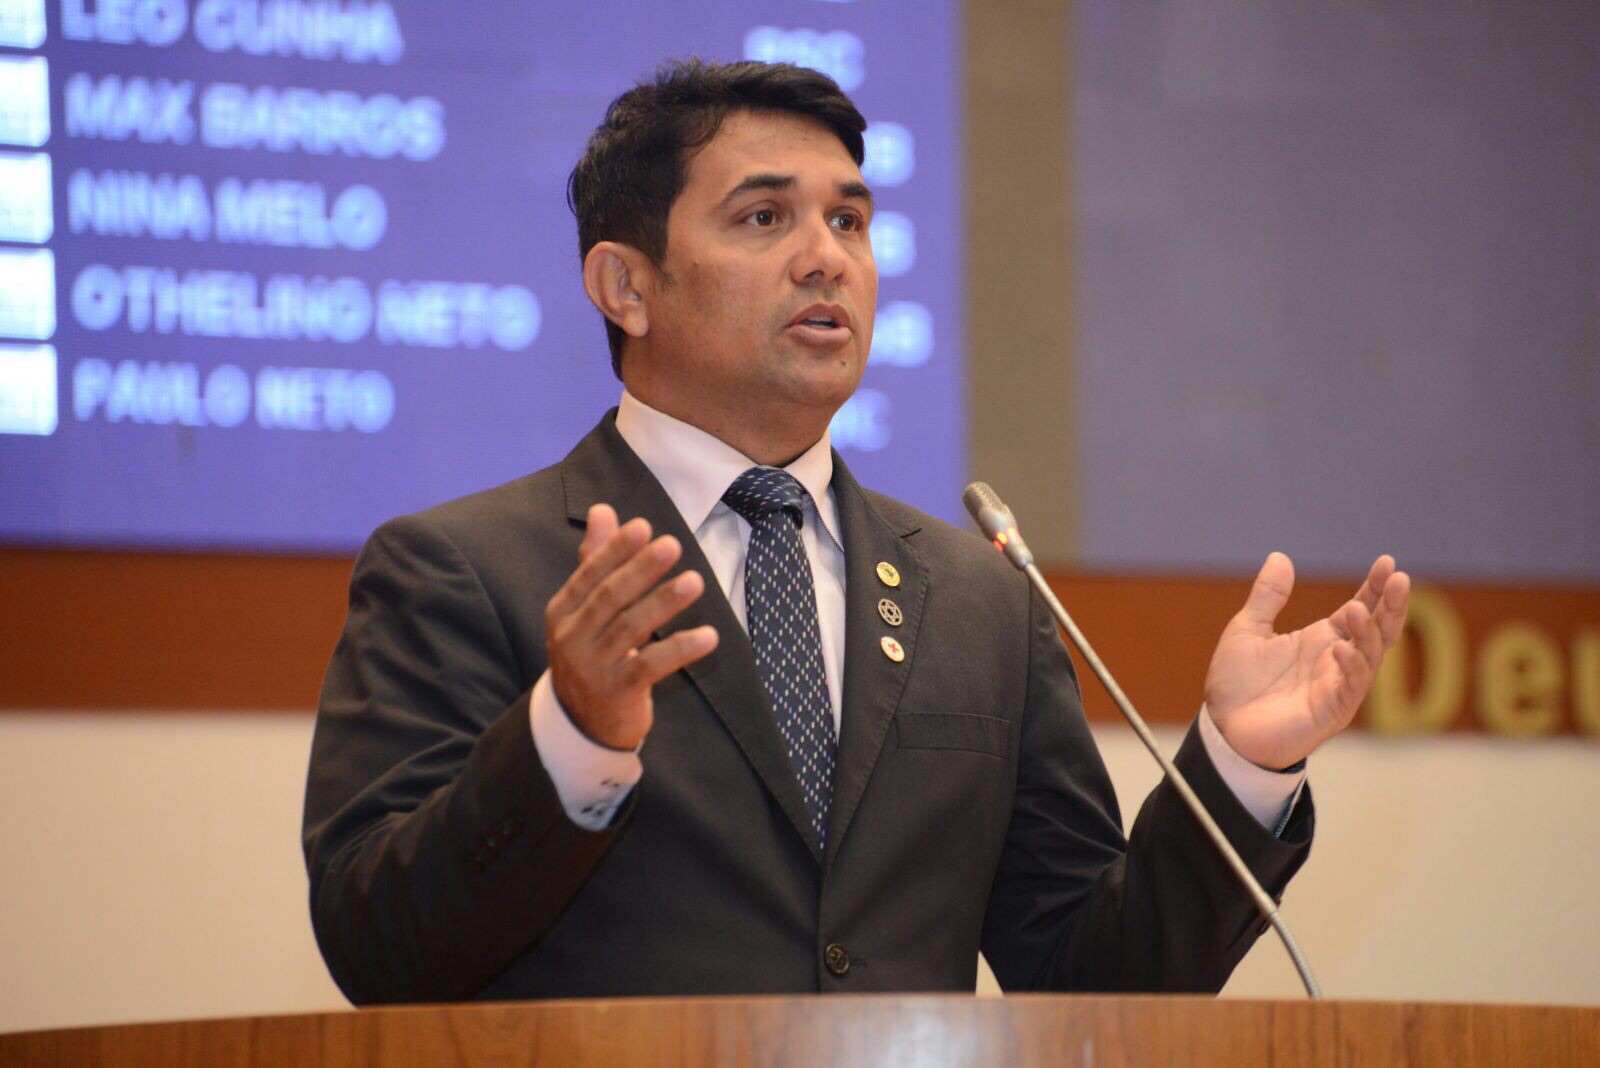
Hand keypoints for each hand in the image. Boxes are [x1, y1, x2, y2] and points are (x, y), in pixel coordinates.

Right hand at [545, 504, 718, 748]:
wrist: (581, 723)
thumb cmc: (592, 652)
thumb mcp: (587, 610)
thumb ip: (596, 560)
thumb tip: (602, 510)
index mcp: (562, 611)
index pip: (589, 575)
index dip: (615, 550)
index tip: (642, 527)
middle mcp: (571, 638)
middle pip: (609, 598)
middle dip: (641, 570)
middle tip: (672, 545)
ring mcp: (591, 668)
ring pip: (630, 629)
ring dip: (664, 603)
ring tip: (696, 582)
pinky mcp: (616, 694)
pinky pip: (650, 667)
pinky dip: (681, 649)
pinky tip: (709, 636)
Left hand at [1205, 552, 1409, 768]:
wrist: (1222, 730)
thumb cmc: (1237, 685)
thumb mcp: (1247, 631)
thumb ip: (1267, 596)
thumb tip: (1280, 556)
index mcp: (1323, 640)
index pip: (1360, 609)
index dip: (1375, 588)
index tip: (1386, 563)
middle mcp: (1337, 661)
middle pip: (1377, 630)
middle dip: (1391, 606)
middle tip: (1398, 579)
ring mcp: (1338, 686)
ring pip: (1370, 656)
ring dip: (1368, 633)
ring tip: (1357, 610)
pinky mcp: (1331, 711)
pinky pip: (1351, 687)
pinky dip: (1350, 667)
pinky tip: (1341, 649)